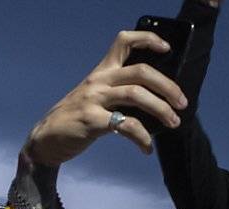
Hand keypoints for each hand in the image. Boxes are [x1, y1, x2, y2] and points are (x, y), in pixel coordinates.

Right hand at [26, 31, 188, 165]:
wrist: (46, 139)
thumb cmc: (77, 118)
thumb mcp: (95, 97)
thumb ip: (119, 92)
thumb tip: (156, 100)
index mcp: (102, 72)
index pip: (124, 42)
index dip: (148, 40)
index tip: (167, 48)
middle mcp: (99, 81)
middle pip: (140, 72)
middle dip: (167, 86)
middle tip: (182, 102)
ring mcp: (94, 100)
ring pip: (136, 94)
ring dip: (161, 108)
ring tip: (173, 122)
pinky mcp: (91, 121)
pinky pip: (125, 126)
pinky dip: (141, 137)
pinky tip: (147, 148)